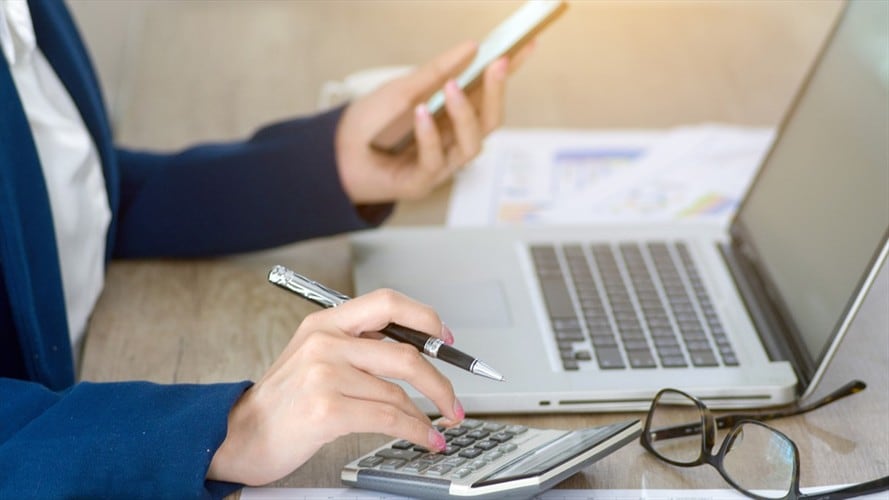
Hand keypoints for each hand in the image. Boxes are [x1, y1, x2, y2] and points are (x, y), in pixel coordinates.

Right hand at [206, 289, 463, 485]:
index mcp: (325, 322)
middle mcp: (325, 342)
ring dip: (428, 414)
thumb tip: (416, 351)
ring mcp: (325, 375)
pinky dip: (416, 431)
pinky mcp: (327, 409)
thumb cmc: (283, 401)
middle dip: (440, 381)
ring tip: (438, 425)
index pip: (388, 303)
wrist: (240, 436)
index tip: (447, 338)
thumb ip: (359, 347)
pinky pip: (389, 419)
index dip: (425, 318)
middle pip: (405, 353)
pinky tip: (425, 438)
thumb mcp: (315, 357)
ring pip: (399, 392)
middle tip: (454, 399)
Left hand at [335, 39, 534, 203]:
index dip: (510, 72)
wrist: (335, 152)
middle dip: (498, 92)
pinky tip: (421, 115)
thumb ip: (436, 71)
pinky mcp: (423, 181)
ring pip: (472, 144)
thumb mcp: (403, 88)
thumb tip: (471, 47)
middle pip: (490, 120)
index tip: (526, 45)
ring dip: (465, 114)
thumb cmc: (371, 122)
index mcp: (453, 114)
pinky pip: (435, 160)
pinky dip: (429, 135)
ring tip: (453, 89)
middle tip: (498, 64)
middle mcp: (453, 139)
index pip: (489, 92)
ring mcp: (442, 163)